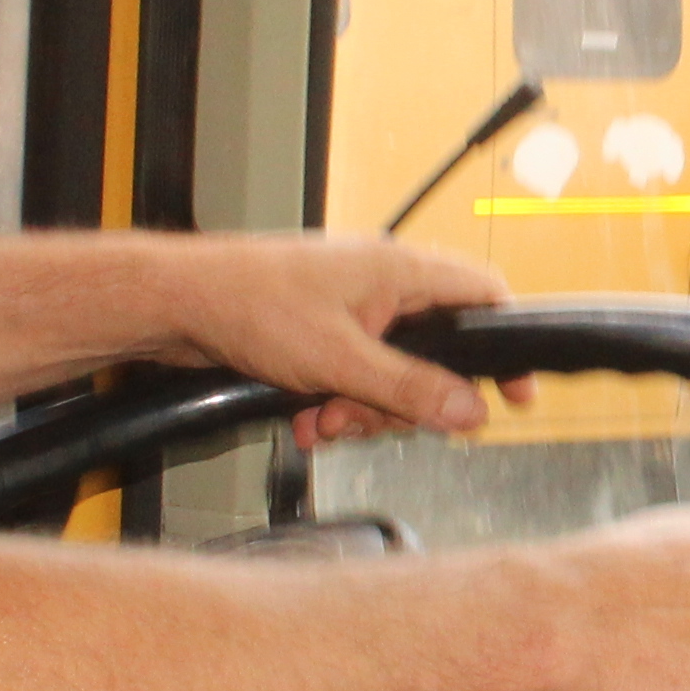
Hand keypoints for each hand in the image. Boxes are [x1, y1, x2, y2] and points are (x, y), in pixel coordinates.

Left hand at [148, 232, 513, 442]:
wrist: (178, 305)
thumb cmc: (252, 305)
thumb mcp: (342, 361)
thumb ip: (411, 390)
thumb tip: (471, 411)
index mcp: (402, 271)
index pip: (483, 297)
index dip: (505, 346)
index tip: (512, 395)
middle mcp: (382, 285)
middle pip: (434, 355)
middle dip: (403, 401)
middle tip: (367, 419)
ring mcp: (351, 309)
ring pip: (389, 375)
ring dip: (360, 409)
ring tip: (320, 418)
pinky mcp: (321, 333)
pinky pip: (350, 378)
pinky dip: (333, 403)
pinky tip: (302, 419)